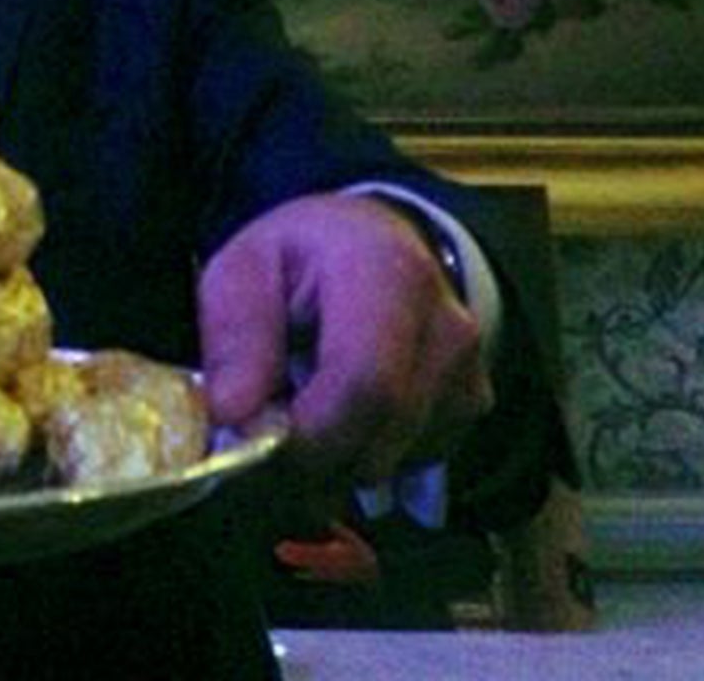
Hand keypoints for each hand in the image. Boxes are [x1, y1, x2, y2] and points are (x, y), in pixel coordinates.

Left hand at [198, 195, 492, 498]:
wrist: (373, 241)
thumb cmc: (301, 256)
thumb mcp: (244, 268)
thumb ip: (236, 338)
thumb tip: (233, 416)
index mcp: (389, 276)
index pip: (365, 384)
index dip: (307, 434)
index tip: (255, 437)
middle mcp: (446, 327)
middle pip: (379, 440)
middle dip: (309, 458)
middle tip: (265, 427)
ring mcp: (467, 371)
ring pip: (390, 463)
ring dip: (334, 458)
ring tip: (305, 400)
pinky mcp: (470, 405)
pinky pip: (409, 462)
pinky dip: (363, 452)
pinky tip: (342, 409)